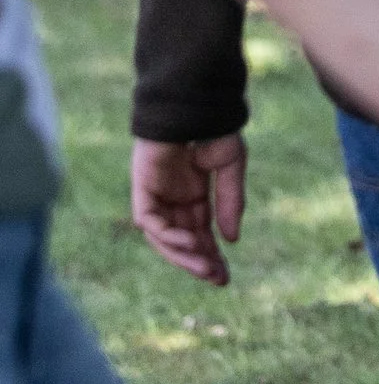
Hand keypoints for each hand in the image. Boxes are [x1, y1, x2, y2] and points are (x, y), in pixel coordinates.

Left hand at [131, 134, 246, 284]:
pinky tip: (191, 241)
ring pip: (163, 238)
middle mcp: (173, 199)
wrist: (195, 105)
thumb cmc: (215, 130)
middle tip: (217, 279)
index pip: (200, 233)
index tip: (225, 275)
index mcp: (194, 194)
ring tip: (206, 268)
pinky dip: (168, 235)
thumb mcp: (231, 169)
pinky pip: (150, 222)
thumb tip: (231, 240)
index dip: (211, 254)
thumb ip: (231, 202)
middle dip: (198, 261)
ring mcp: (156, 195)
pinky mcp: (142, 189)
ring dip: (183, 255)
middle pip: (182, 240)